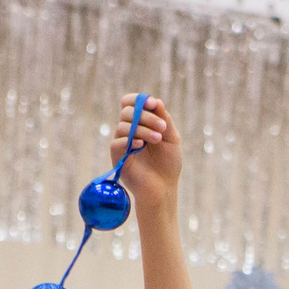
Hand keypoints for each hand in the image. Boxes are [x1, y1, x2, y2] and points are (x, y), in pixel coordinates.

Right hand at [108, 94, 180, 208]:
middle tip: (162, 127)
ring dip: (143, 129)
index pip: (131, 103)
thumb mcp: (172, 139)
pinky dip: (129, 140)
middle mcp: (129, 131)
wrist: (164, 187)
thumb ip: (165, 120)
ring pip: (123, 126)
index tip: (154, 103)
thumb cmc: (168, 164)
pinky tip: (141, 145)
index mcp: (141, 124)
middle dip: (146, 116)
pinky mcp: (117, 156)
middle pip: (127, 112)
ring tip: (158, 140)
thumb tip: (156, 101)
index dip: (139, 100)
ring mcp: (122, 143)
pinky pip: (117, 143)